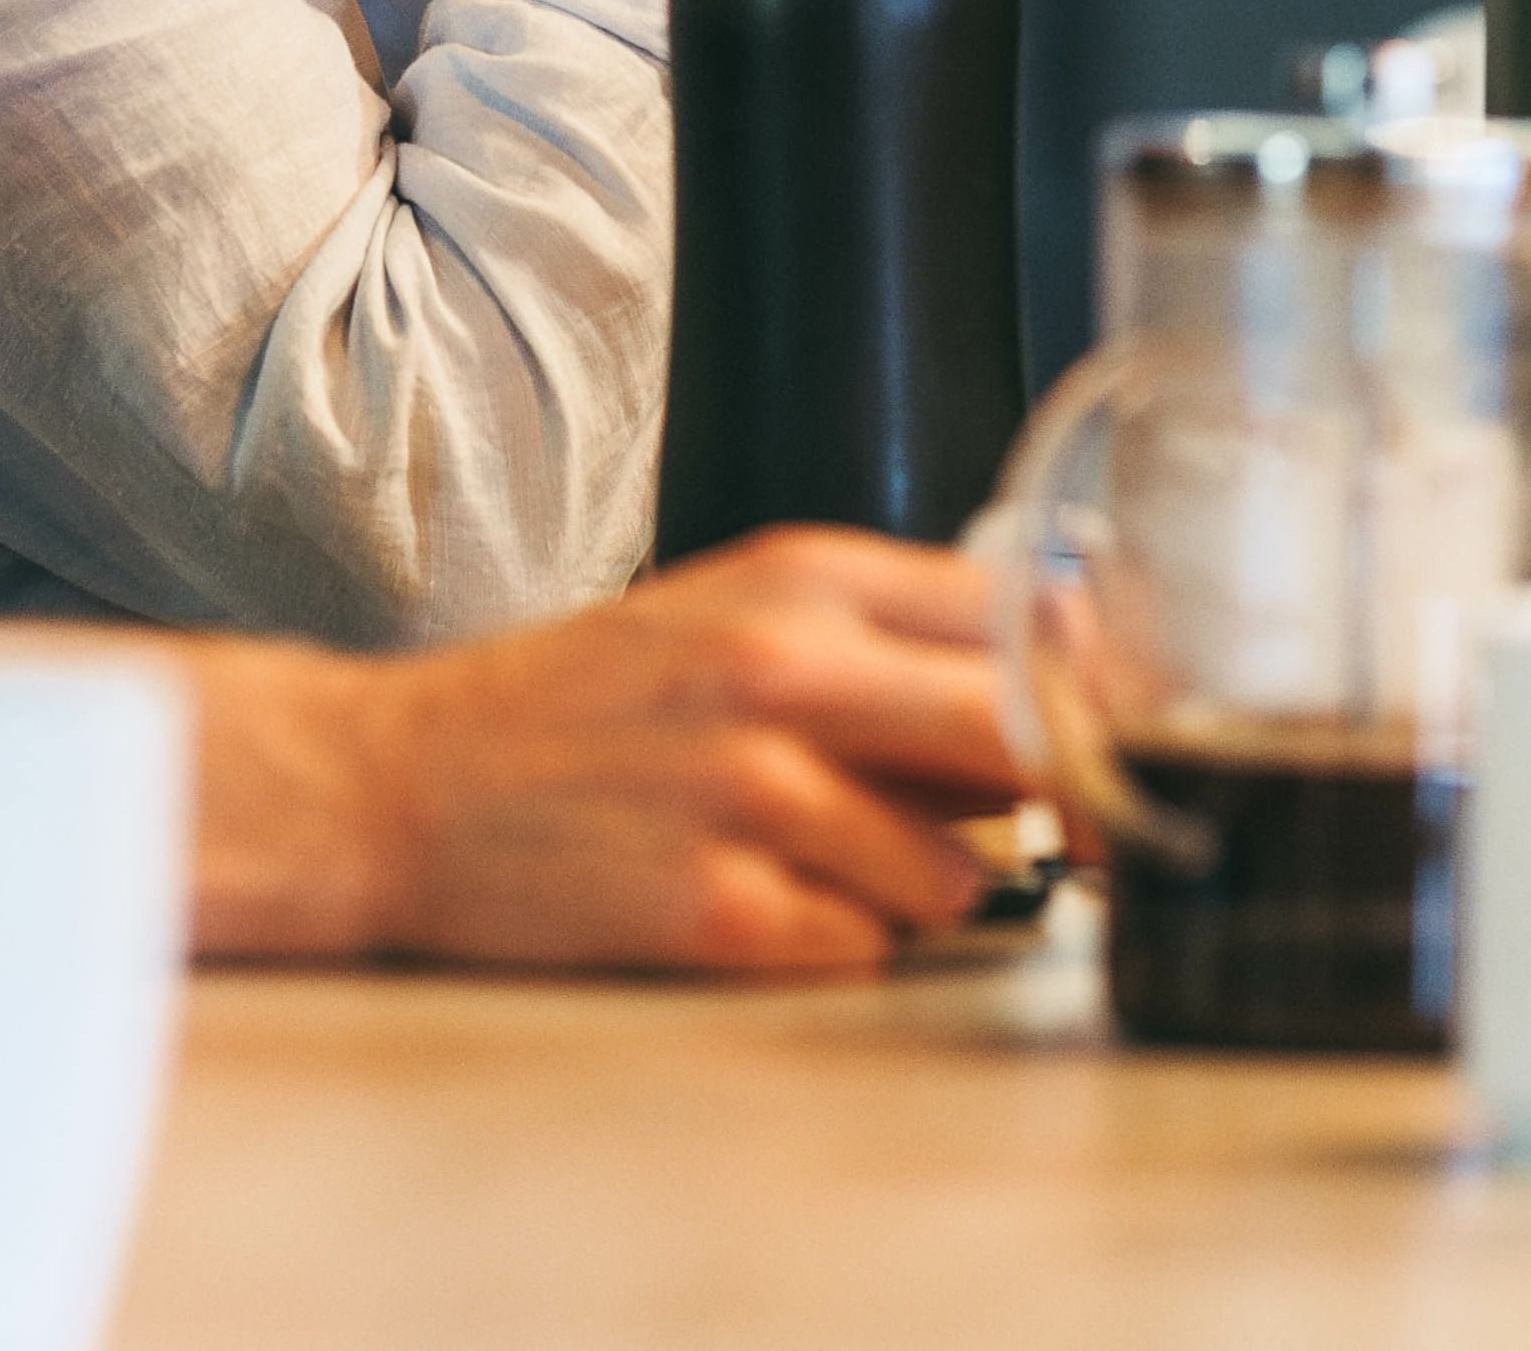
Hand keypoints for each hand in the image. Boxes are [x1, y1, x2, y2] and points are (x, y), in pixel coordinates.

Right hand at [167, 532, 1023, 973]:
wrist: (401, 782)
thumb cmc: (583, 705)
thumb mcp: (735, 613)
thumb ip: (890, 634)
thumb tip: (1065, 674)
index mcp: (805, 580)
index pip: (1028, 622)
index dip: (1101, 693)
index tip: (1129, 737)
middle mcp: (787, 672)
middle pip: (1025, 738)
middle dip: (1076, 800)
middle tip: (1091, 836)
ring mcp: (752, 794)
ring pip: (954, 875)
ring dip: (914, 886)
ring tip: (807, 853)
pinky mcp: (717, 911)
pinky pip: (862, 949)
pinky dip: (831, 940)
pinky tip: (750, 901)